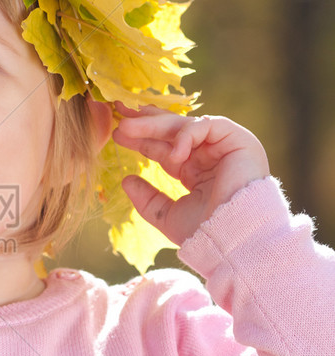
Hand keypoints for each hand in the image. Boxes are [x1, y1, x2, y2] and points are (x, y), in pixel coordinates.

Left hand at [112, 104, 269, 245]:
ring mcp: (224, 146)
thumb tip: (126, 181)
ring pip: (185, 125)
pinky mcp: (238, 139)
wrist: (234, 238)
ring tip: (127, 127)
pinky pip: (207, 126)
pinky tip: (173, 155)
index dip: (143, 139)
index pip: (166, 148)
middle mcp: (209, 155)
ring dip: (155, 124)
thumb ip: (148, 198)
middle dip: (146, 123)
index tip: (118, 133)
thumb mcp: (167, 215)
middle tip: (120, 117)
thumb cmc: (205, 232)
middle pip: (173, 131)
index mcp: (196, 172)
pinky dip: (186, 136)